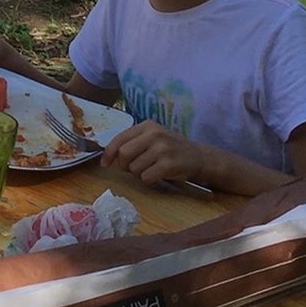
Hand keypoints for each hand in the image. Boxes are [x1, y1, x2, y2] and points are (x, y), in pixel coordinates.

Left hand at [99, 121, 220, 187]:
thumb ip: (133, 143)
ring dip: (138, 174)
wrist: (200, 157)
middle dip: (123, 165)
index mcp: (147, 126)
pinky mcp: (168, 165)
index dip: (108, 153)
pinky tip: (157, 175)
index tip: (105, 164)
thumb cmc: (172, 150)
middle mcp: (154, 135)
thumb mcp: (153, 138)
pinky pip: (146, 177)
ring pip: (134, 168)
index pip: (119, 139)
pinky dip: (148, 180)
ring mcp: (162, 149)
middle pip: (123, 154)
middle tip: (132, 169)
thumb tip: (109, 157)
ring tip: (150, 170)